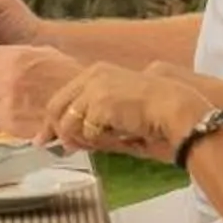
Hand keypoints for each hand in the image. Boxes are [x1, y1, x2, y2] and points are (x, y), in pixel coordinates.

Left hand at [0, 44, 79, 134]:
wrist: (83, 104)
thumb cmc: (69, 79)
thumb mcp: (44, 54)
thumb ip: (17, 55)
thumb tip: (1, 60)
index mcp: (14, 57)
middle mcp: (6, 77)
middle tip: (2, 92)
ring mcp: (6, 101)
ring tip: (11, 106)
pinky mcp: (10, 122)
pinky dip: (2, 122)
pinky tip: (17, 117)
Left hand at [43, 63, 210, 159]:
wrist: (178, 111)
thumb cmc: (157, 116)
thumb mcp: (118, 114)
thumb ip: (92, 122)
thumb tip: (67, 141)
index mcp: (98, 73)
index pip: (62, 97)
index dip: (52, 120)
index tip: (45, 137)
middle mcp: (93, 76)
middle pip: (56, 108)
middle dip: (57, 132)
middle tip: (61, 148)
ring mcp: (95, 88)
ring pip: (68, 125)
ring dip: (83, 141)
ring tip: (110, 141)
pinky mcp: (100, 104)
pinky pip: (86, 133)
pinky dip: (99, 142)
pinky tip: (120, 137)